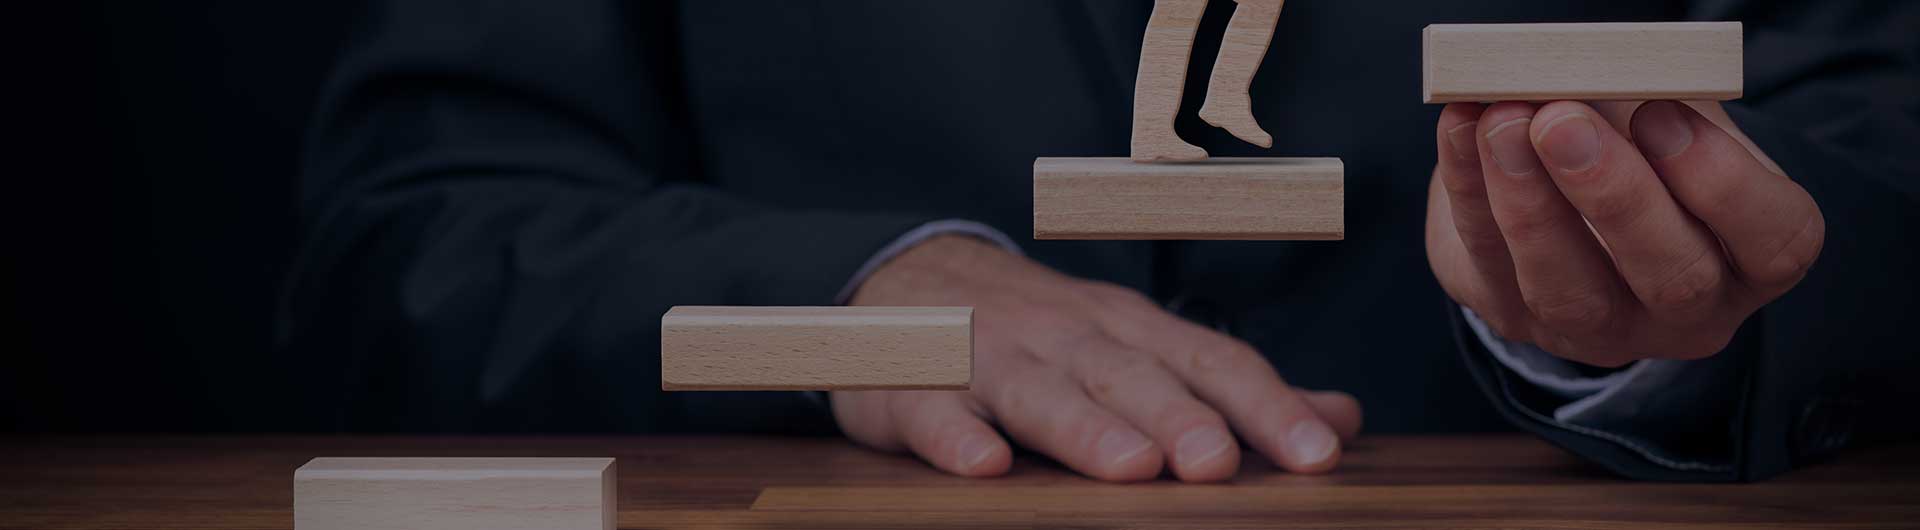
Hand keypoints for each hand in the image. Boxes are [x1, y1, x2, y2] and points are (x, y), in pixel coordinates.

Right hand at [834, 235, 1361, 481]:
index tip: (1318, 455)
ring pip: (1041, 391)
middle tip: (1218, 463)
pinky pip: (936, 412)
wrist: (908, 279)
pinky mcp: (916, 389)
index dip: (1266, 407)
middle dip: (1178, 417)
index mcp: (1130, 331)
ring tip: (1128, 466)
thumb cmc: (1044, 334)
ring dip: (1084, 427)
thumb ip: (1233, 388)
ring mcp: (990, 359)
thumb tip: (1343, 419)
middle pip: (1130, 376)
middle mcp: (1068, 337)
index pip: (1211, 362)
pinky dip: (957, 436)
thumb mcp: (1140, 346)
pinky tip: (984, 465)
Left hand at [1425, 100, 1824, 365]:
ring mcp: (1600, 330)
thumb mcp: (1669, 115)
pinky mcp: (1515, 319)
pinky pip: (1487, 262)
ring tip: (1501, 121)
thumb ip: (1650, 96)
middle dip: (1614, 195)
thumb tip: (1586, 69)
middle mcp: (1688, 312)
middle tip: (1561, 122)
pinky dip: (1467, 189)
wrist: (1568, 187)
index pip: (1775, 241)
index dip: (1721, 180)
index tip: (1660, 112)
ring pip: (1567, 292)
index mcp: (1754, 259)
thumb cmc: (1641, 143)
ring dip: (1528, 204)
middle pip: (1673, 278)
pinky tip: (1461, 127)